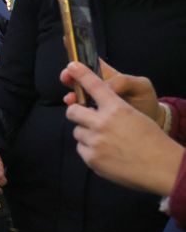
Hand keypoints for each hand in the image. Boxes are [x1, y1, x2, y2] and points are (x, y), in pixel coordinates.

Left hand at [63, 62, 183, 195]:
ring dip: (86, 133)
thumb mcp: (136, 116)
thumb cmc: (151, 139)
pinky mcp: (91, 158)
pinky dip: (89, 149)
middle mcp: (102, 123)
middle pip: (73, 111)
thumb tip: (94, 109)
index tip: (71, 65)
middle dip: (77, 112)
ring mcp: (95, 141)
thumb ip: (114, 110)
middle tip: (86, 117)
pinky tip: (106, 152)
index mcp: (117, 108)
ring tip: (105, 140)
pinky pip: (81, 149)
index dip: (81, 74)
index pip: (95, 86)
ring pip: (77, 132)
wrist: (160, 166)